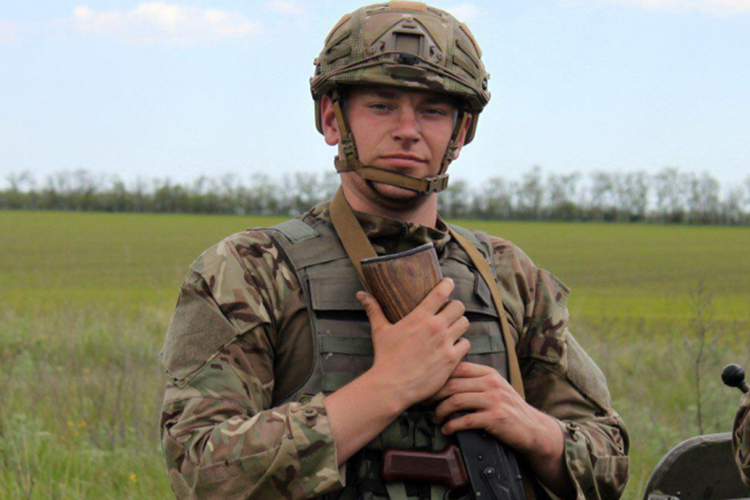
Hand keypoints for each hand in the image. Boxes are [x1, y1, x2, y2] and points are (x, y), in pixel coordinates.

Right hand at [357, 278, 470, 410]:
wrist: (392, 386)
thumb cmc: (385, 357)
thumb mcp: (380, 331)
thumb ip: (374, 309)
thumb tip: (361, 294)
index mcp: (420, 317)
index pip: (442, 291)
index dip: (448, 284)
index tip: (448, 284)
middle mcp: (436, 327)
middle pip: (459, 306)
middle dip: (455, 307)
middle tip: (449, 312)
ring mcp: (445, 343)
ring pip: (465, 324)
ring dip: (459, 324)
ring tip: (453, 329)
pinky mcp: (451, 359)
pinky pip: (466, 344)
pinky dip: (461, 344)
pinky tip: (454, 347)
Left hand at [431, 362, 556, 457]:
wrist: (532, 427)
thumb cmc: (509, 408)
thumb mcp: (495, 387)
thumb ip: (476, 380)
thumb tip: (445, 379)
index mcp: (488, 373)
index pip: (457, 368)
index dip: (438, 378)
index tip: (427, 388)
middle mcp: (491, 383)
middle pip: (452, 384)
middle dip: (434, 395)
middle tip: (424, 404)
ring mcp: (494, 400)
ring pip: (456, 401)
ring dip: (440, 411)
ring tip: (434, 418)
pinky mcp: (495, 418)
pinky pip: (466, 420)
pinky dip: (452, 426)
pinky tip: (447, 430)